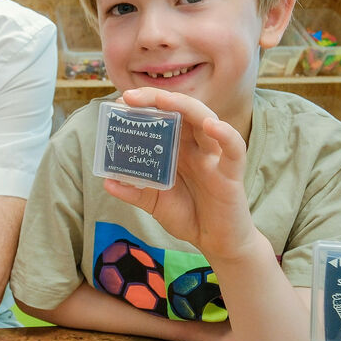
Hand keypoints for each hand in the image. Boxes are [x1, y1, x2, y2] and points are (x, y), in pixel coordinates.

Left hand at [103, 89, 257, 263]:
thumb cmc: (189, 215)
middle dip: (157, 99)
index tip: (121, 102)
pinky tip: (211, 125)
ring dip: (185, 106)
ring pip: (206, 119)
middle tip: (131, 98)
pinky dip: (225, 134)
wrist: (216, 243)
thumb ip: (133, 192)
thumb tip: (107, 181)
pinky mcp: (232, 172)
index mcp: (178, 148)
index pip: (163, 116)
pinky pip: (234, 147)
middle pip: (181, 110)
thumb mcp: (154, 203)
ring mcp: (215, 156)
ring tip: (163, 101)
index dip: (144, 106)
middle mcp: (197, 146)